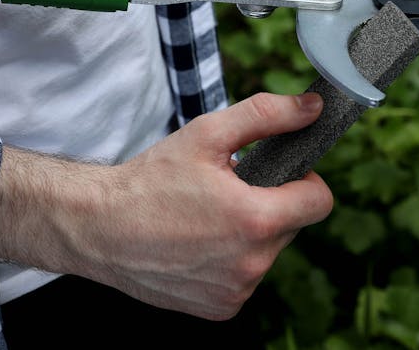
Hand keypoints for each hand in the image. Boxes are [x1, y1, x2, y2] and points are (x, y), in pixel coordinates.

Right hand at [0, 93, 332, 319]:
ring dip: (249, 234)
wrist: (98, 228)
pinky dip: (230, 261)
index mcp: (255, 220)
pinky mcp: (219, 309)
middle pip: (291, 227)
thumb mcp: (207, 134)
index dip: (305, 180)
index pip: (319, 202)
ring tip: (207, 217)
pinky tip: (198, 245)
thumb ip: (266, 115)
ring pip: (267, 253)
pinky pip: (244, 279)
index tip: (279, 173)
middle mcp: (251, 265)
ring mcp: (235, 292)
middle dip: (270, 205)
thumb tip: (312, 108)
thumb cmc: (149, 180)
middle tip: (228, 191)